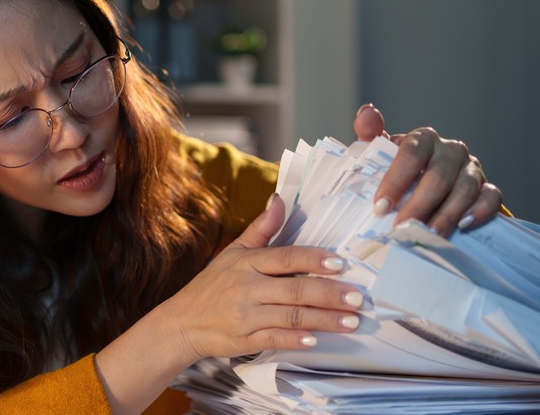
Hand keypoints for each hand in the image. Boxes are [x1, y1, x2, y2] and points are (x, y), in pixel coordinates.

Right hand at [161, 195, 364, 365]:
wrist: (182, 322)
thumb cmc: (212, 285)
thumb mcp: (233, 252)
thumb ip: (261, 228)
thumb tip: (280, 199)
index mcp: (247, 263)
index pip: (286, 258)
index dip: (313, 260)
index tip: (340, 264)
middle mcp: (247, 288)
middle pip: (295, 290)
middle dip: (329, 295)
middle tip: (358, 299)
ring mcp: (246, 315)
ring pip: (291, 316)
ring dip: (324, 320)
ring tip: (351, 322)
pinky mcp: (244, 340)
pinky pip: (274, 340)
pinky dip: (295, 340)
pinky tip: (316, 340)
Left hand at [353, 103, 500, 235]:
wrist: (427, 185)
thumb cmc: (401, 169)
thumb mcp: (382, 153)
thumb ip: (371, 135)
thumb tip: (367, 112)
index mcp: (424, 139)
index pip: (411, 154)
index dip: (395, 180)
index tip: (380, 206)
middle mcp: (451, 150)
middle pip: (438, 176)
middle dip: (418, 205)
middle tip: (401, 227)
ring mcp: (472, 168)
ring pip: (464, 189)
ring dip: (446, 215)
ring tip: (428, 235)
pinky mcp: (487, 187)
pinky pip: (490, 197)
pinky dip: (479, 212)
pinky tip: (463, 226)